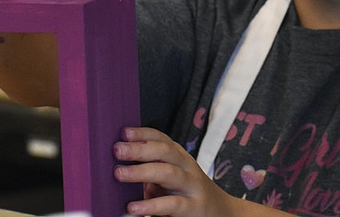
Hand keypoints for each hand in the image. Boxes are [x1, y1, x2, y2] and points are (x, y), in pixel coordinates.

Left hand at [113, 127, 239, 216]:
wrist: (222, 213)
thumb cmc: (186, 195)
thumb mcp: (171, 178)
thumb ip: (151, 171)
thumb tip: (117, 165)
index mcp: (179, 157)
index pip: (162, 139)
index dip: (143, 133)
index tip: (124, 132)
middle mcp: (186, 167)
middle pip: (165, 151)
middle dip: (140, 148)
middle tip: (117, 149)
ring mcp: (191, 187)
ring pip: (168, 173)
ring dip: (142, 171)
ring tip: (119, 174)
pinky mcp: (193, 208)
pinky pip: (172, 205)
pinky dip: (152, 205)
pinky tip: (134, 207)